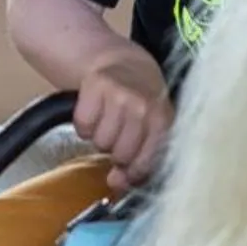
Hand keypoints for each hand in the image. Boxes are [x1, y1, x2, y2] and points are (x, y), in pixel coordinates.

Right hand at [74, 45, 172, 189]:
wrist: (121, 62)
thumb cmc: (139, 101)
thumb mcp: (151, 125)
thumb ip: (140, 158)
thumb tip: (116, 183)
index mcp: (163, 119)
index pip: (147, 162)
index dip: (134, 173)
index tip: (128, 172)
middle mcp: (143, 106)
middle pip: (120, 155)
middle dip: (116, 152)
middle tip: (118, 137)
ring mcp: (120, 95)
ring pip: (101, 142)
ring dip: (100, 138)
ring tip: (108, 123)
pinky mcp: (96, 85)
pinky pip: (83, 126)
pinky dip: (84, 125)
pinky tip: (95, 114)